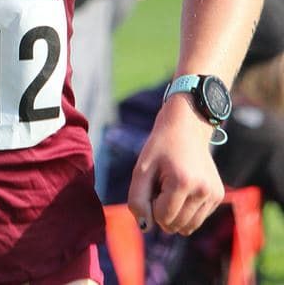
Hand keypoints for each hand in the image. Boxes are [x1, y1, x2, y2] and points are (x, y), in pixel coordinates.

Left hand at [128, 96, 224, 234]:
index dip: (151, 205)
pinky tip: (182, 190)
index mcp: (183, 183)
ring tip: (171, 188)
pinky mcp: (218, 196)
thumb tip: (146, 228)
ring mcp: (214, 194)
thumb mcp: (140, 170)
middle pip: (176, 225)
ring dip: (174, 214)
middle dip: (161, 212)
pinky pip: (197, 219)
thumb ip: (137, 200)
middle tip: (160, 186)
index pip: (162, 217)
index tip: (152, 184)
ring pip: (188, 226)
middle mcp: (203, 191)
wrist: (186, 128)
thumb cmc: (160, 148)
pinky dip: (185, 211)